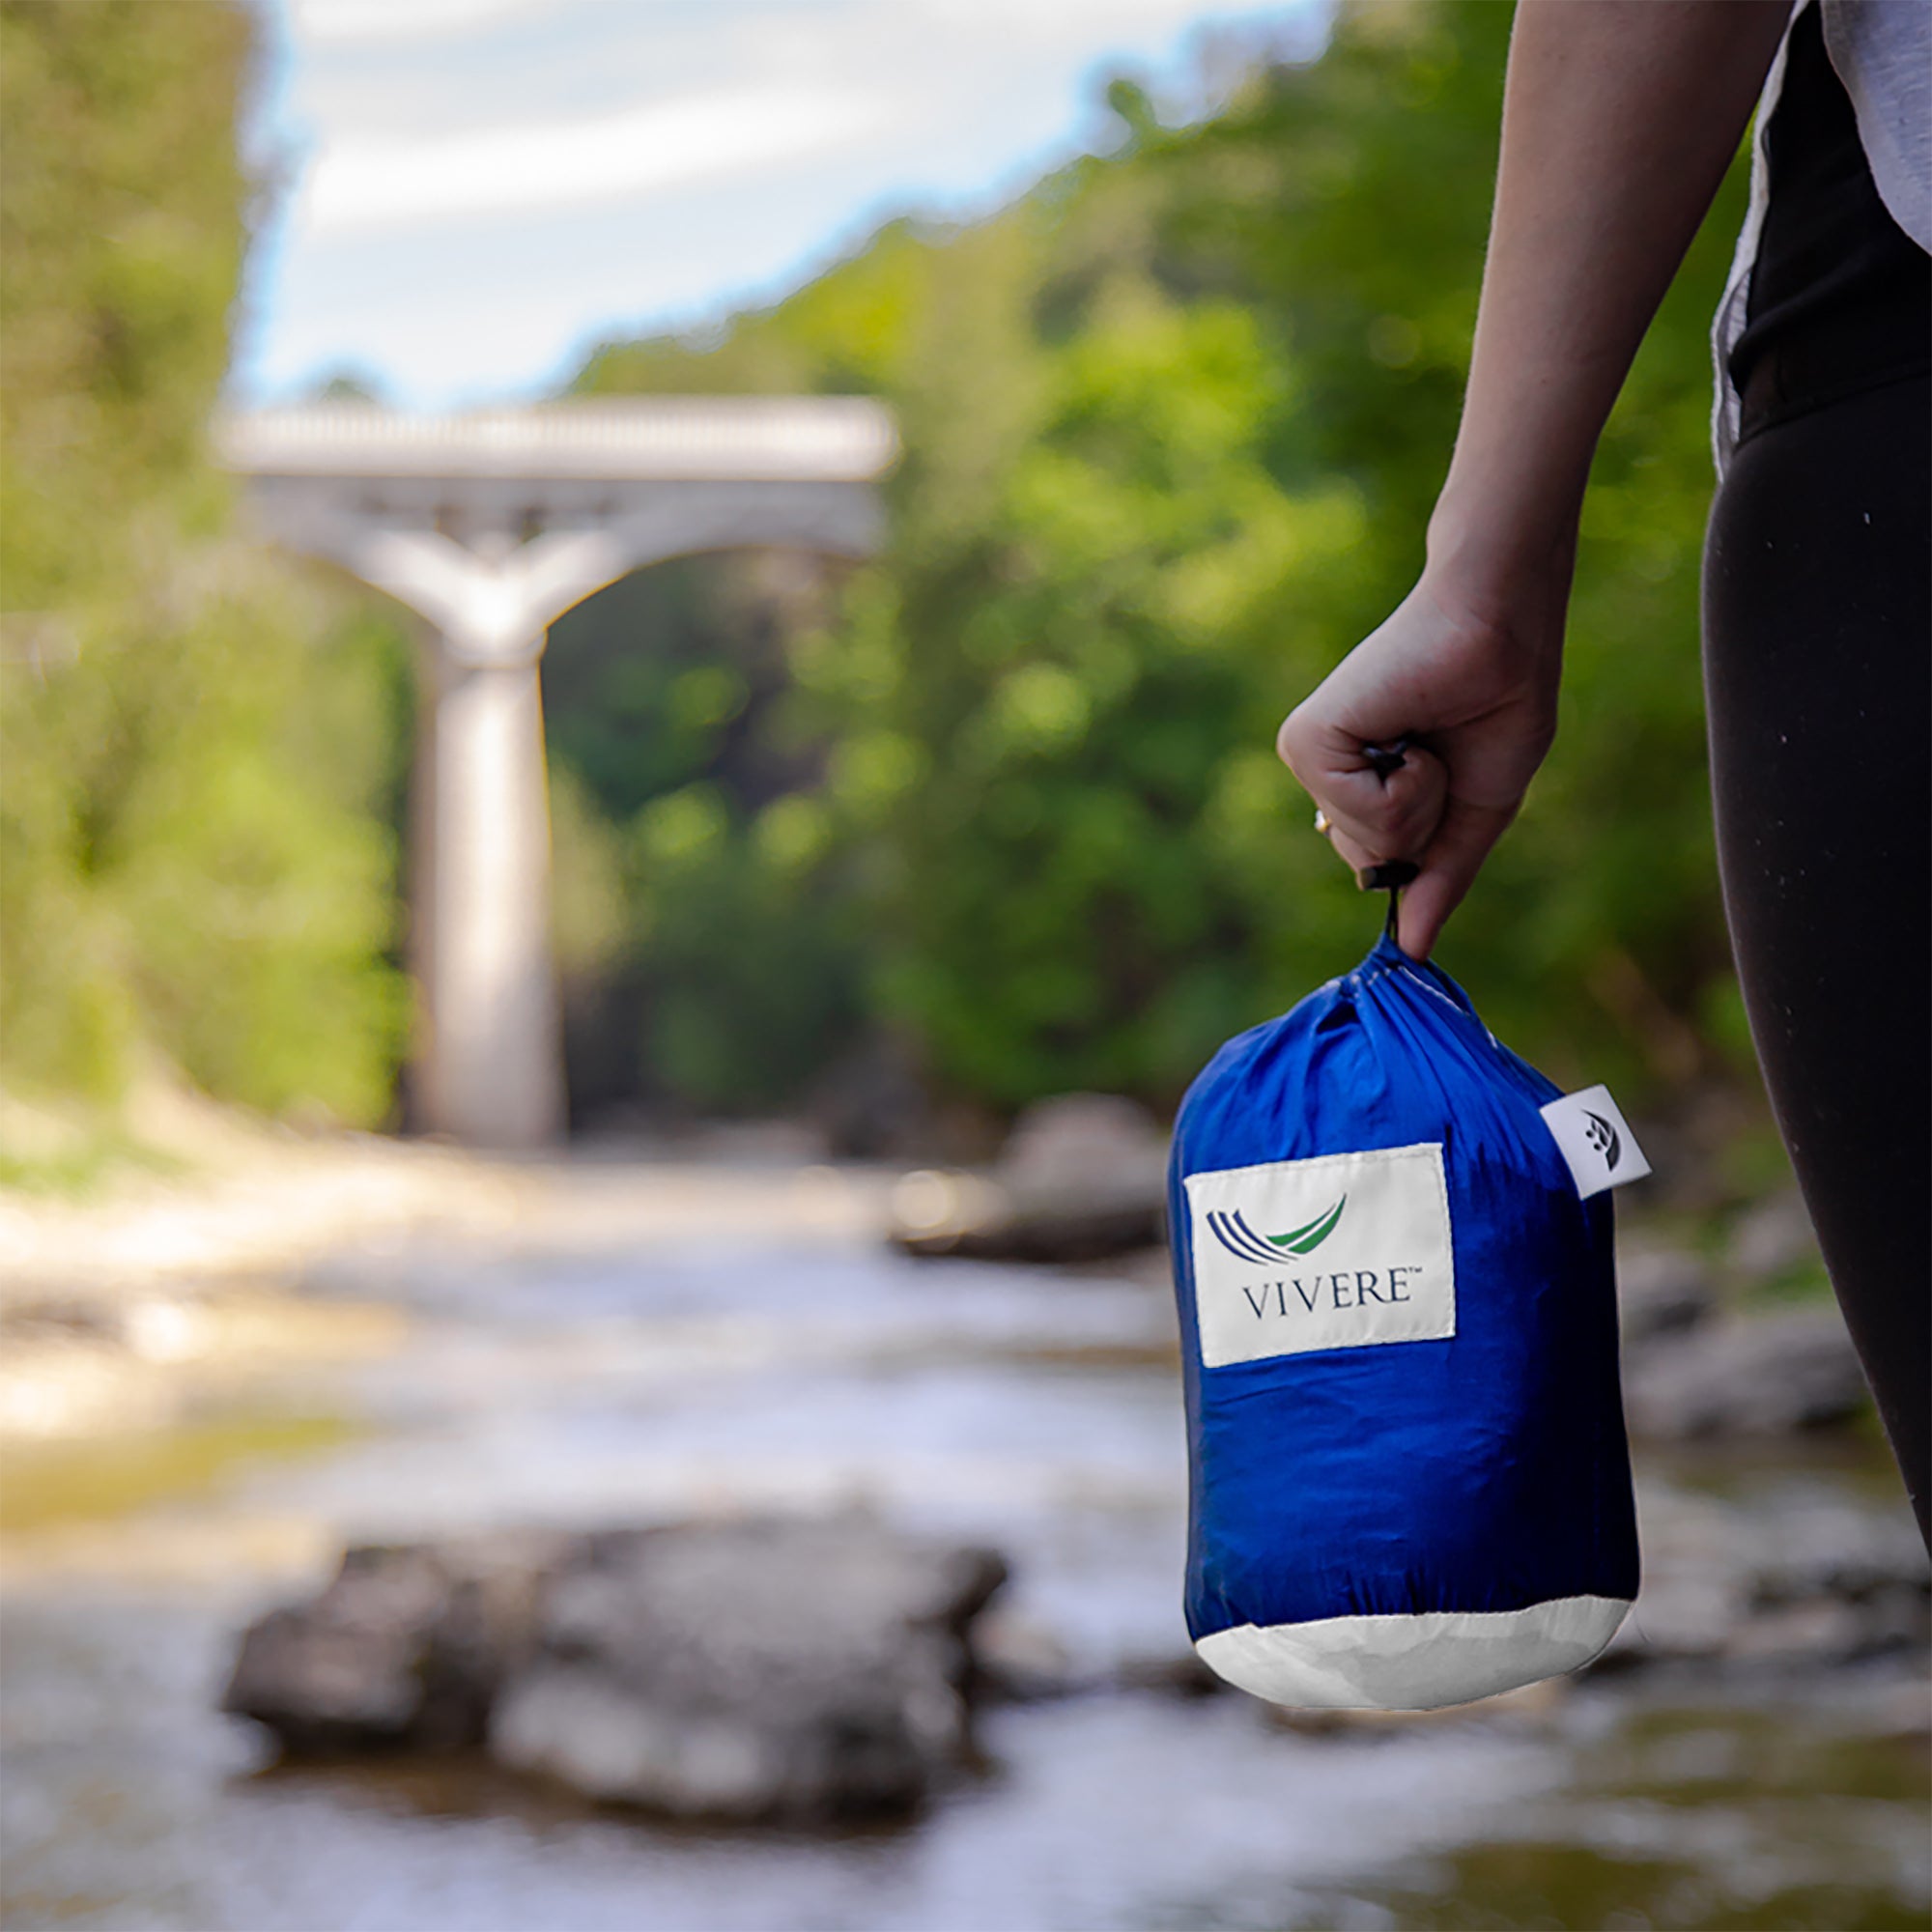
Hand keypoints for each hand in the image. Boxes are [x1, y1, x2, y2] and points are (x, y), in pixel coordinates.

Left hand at [1276, 567, 1566, 959]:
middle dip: (1429, 820)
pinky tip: (1409, 728)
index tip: (1448, 769)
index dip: (1431, 839)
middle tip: (1441, 749)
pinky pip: (1366, 814)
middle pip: (1372, 864)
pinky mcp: (1307, 741)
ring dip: (1423, 798)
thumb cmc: (1496, 706)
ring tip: (1426, 734)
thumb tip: (1412, 951)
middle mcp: (1323, 776)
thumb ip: (1438, 880)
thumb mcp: (1473, 813)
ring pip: (1372, 844)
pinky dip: (1410, 781)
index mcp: (1354, 790)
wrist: (1503, 636)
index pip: (1381, 870)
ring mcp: (1310, 757)